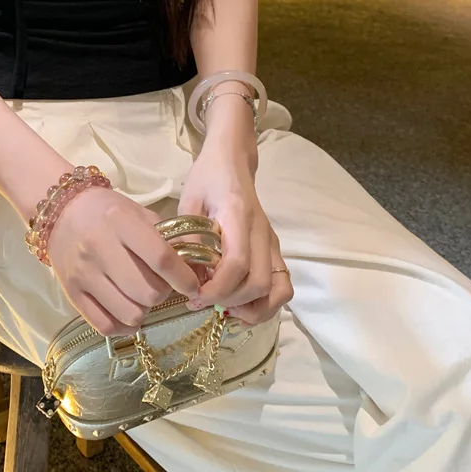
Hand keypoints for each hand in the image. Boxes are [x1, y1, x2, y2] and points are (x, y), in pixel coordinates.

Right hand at [47, 186, 201, 336]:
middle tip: (160, 285)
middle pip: (148, 292)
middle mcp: (100, 248)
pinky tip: (128, 312)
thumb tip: (195, 269)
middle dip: (163, 294)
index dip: (183, 277)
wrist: (61, 211)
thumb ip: (166, 238)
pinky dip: (124, 325)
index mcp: (121, 222)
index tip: (192, 285)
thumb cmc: (107, 211)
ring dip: (145, 311)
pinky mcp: (71, 293)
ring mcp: (83, 273)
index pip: (161, 258)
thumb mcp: (138, 212)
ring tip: (141, 297)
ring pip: (130, 313)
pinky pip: (106, 326)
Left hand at [177, 142, 292, 324]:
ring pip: (278, 290)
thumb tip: (188, 279)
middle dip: (230, 302)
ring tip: (224, 309)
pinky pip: (282, 287)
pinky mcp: (275, 251)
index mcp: (239, 216)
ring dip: (253, 309)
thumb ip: (188, 239)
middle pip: (259, 283)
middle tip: (201, 301)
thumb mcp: (188, 202)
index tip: (194, 297)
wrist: (232, 162)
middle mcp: (262, 232)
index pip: (238, 263)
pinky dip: (265, 304)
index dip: (218, 289)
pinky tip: (240, 304)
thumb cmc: (207, 179)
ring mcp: (273, 243)